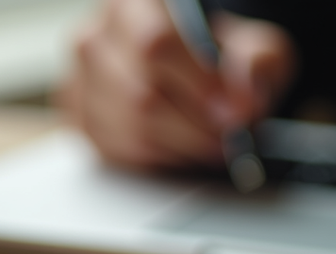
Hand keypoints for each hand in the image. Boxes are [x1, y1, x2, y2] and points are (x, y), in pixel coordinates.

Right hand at [57, 0, 293, 170]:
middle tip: (230, 135)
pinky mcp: (79, 117)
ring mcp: (80, 79)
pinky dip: (160, 155)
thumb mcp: (252, 45)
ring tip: (212, 140)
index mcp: (135, 2)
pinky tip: (182, 144)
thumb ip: (256, 63)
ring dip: (181, 144)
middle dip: (194, 124)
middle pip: (140, 94)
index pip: (155, 43)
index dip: (198, 84)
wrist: (187, 69)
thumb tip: (243, 99)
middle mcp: (97, 35)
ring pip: (129, 127)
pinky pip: (118, 148)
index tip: (234, 111)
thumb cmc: (215, 54)